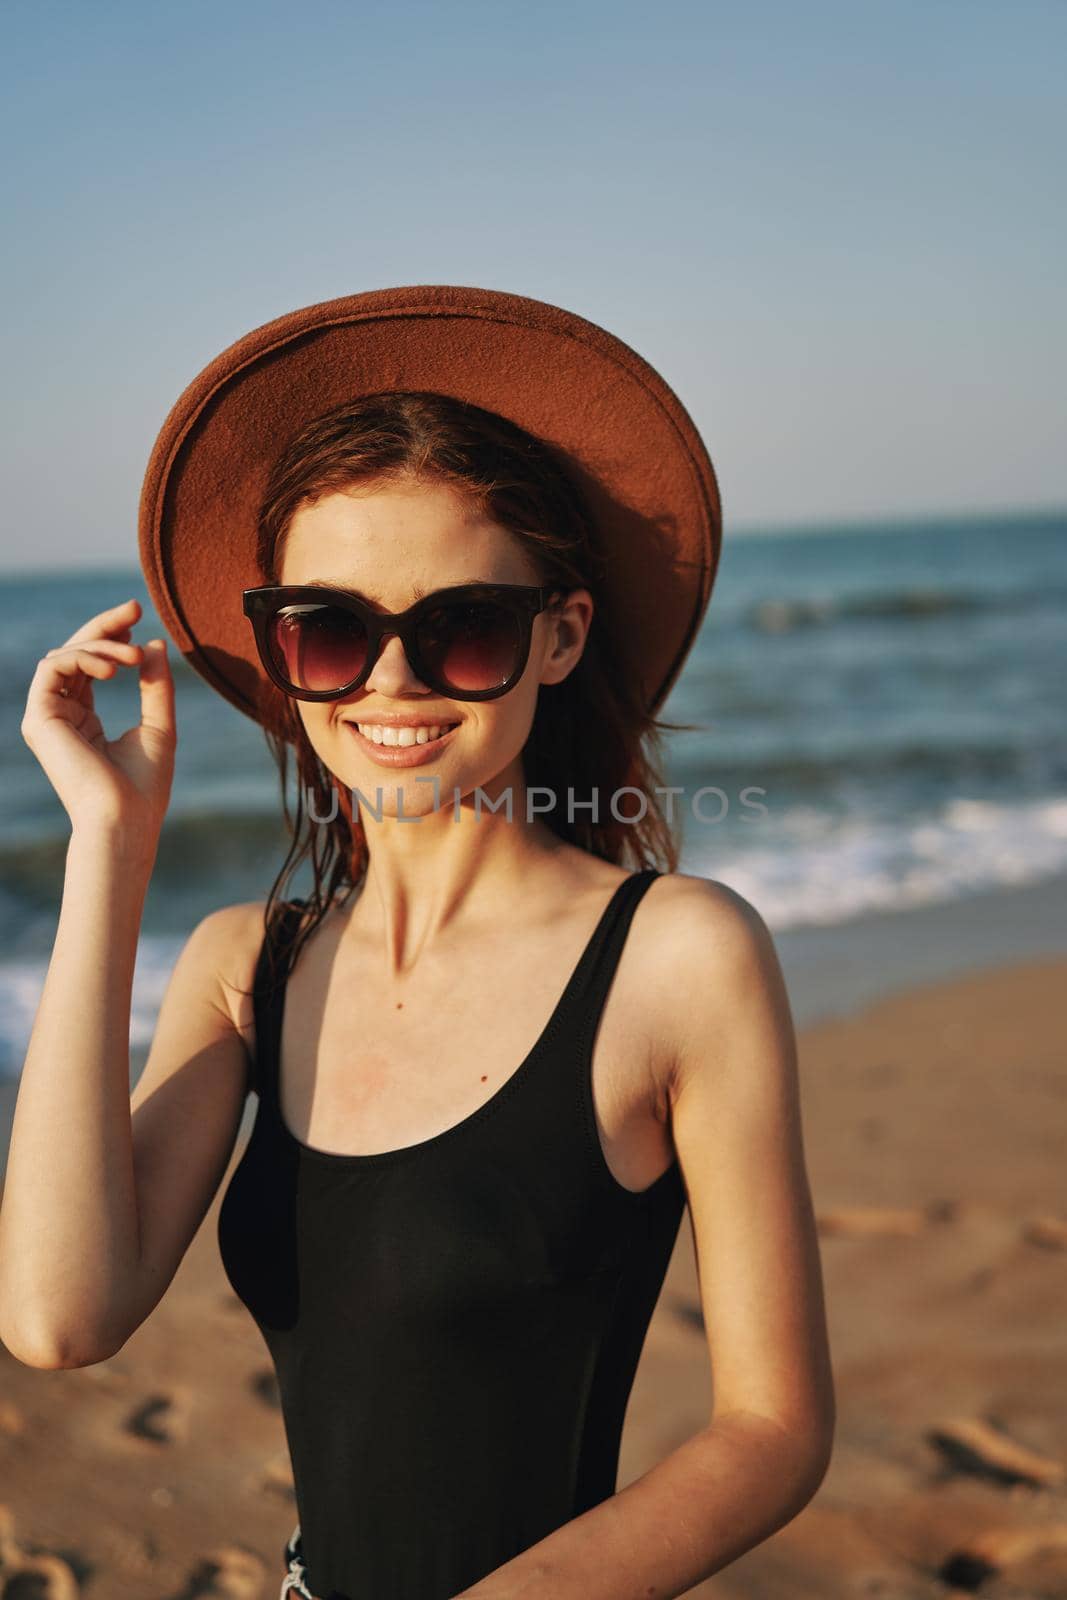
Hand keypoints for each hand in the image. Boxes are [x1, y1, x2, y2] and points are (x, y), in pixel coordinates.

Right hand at [20, 597, 176, 842]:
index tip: (138, 616)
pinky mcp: (38, 719)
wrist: (125, 820)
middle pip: (73, 654)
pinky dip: (83, 657)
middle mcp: (60, 716)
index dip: (111, 636)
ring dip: (100, 645)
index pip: (90, 665)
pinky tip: (114, 667)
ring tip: (133, 657)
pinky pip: (52, 667)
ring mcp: (46, 718)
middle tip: (133, 608)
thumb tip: (153, 642)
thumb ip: (155, 685)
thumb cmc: (144, 787)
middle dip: (102, 626)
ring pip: (63, 656)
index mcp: (83, 719)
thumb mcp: (159, 725)